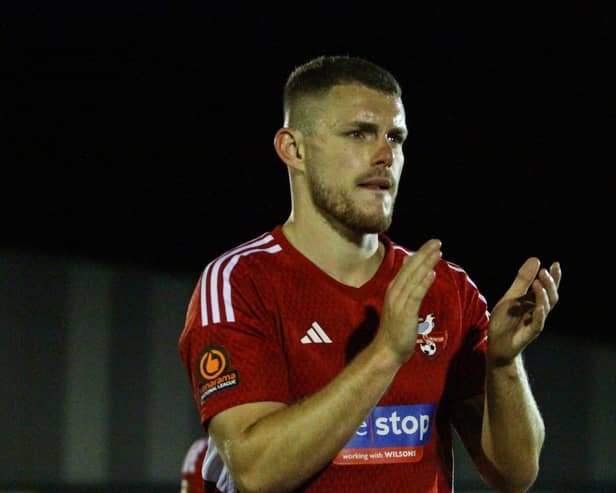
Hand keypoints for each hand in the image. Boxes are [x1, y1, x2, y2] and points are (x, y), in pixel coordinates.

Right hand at [376, 239, 441, 363]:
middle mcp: (394, 292)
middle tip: (437, 241)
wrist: (386, 351)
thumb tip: (410, 275)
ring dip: (425, 264)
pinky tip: (431, 273)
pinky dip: (423, 283)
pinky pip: (415, 295)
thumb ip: (404, 290)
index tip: (431, 244)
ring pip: (413, 278)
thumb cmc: (394, 331)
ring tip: (437, 252)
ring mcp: (398, 302)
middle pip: (410, 269)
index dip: (419, 255)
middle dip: (424, 254)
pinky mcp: (405, 312)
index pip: (407, 268)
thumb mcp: (399, 306)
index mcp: (393, 290)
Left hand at [487, 258, 561, 366]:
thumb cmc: (504, 321)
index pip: (548, 288)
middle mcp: (538, 312)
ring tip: (538, 283)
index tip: (555, 264)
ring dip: (543, 296)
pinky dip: (539, 315)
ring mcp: (534, 323)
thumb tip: (536, 259)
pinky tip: (539, 306)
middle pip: (551, 297)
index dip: (554, 277)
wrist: (495, 345)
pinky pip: (537, 325)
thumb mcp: (510, 297)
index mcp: (534, 302)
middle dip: (549, 284)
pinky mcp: (528, 335)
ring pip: (546, 309)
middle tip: (544, 272)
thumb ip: (522, 280)